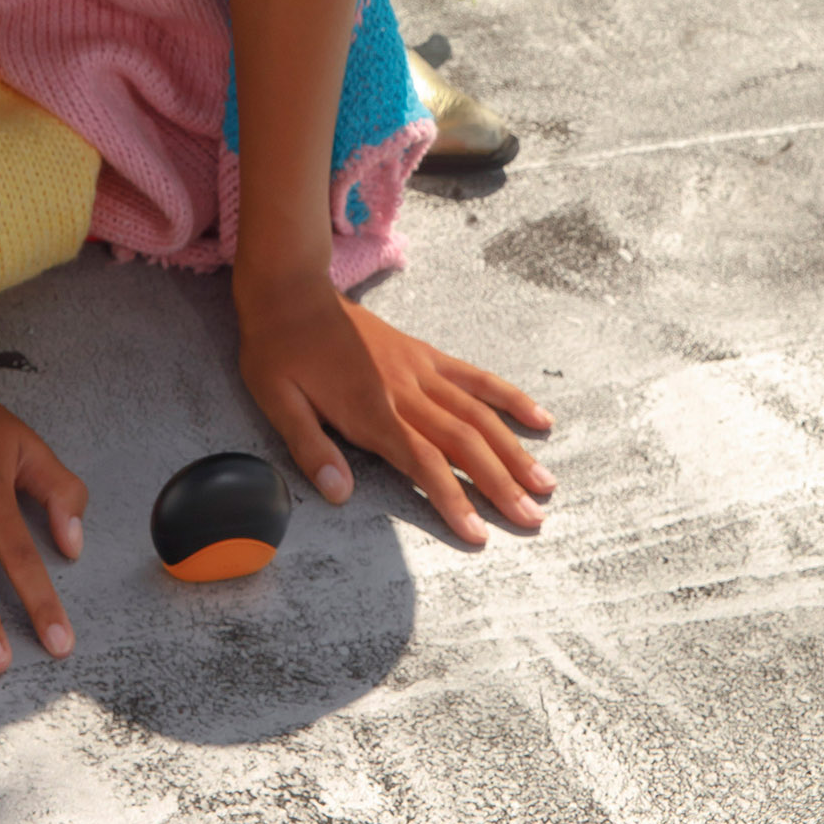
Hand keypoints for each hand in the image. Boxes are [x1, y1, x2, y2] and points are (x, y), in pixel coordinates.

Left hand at [235, 277, 553, 545]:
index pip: (423, 462)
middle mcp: (404, 390)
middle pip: (463, 443)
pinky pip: (473, 377)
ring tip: (545, 483)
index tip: (479, 534)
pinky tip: (538, 417)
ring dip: (513, 450)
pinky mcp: (424, 354)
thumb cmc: (278, 350)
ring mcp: (420, 369)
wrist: (290, 289)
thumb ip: (310, 448)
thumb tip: (339, 494)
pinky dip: (508, 397)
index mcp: (370, 409)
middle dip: (500, 485)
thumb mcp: (277, 401)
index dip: (453, 499)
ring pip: (478, 413)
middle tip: (533, 521)